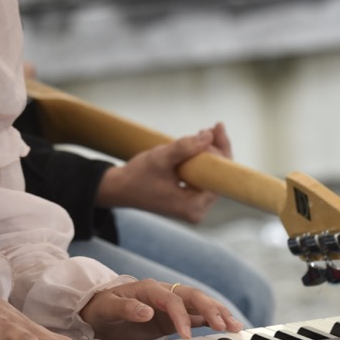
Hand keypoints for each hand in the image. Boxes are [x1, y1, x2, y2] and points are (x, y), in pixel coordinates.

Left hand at [80, 279, 242, 339]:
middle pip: (192, 296)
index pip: (171, 299)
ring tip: (235, 325)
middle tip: (226, 326)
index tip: (186, 336)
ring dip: (217, 313)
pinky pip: (196, 316)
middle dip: (211, 309)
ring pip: (199, 304)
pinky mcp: (172, 317)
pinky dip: (212, 320)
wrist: (96, 312)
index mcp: (148, 288)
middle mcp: (163, 293)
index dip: (181, 316)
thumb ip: (127, 307)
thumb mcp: (108, 307)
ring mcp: (170, 304)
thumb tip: (147, 310)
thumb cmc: (101, 307)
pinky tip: (225, 327)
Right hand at [94, 123, 231, 221]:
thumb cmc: (136, 176)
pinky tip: (196, 145)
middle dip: (215, 151)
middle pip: (217, 176)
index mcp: (194, 206)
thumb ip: (184, 148)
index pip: (219, 177)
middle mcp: (197, 211)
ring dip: (207, 154)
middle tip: (209, 129)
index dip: (221, 153)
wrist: (118, 188)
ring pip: (209, 175)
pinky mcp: (187, 199)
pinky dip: (199, 161)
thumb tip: (209, 136)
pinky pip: (200, 177)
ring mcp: (192, 206)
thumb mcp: (160, 158)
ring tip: (202, 134)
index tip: (216, 131)